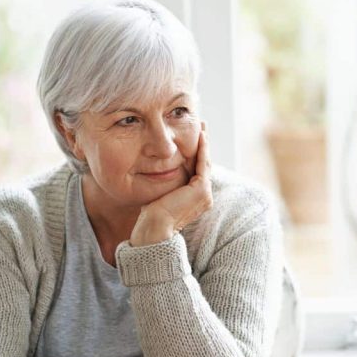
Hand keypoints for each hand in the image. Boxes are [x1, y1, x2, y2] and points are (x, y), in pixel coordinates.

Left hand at [129, 124, 212, 245]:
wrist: (154, 229)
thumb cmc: (151, 216)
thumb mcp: (159, 193)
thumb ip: (164, 182)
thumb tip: (154, 168)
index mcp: (196, 198)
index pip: (197, 170)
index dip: (197, 152)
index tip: (194, 136)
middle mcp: (204, 197)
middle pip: (204, 164)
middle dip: (203, 145)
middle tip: (202, 126)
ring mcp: (204, 194)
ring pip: (206, 163)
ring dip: (205, 144)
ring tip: (202, 127)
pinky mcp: (201, 190)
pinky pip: (203, 164)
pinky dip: (203, 149)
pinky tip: (200, 136)